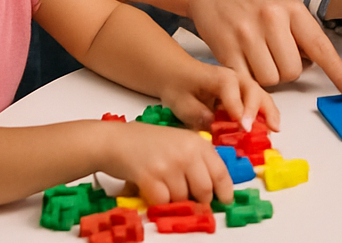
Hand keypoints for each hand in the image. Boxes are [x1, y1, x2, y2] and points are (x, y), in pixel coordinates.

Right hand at [99, 122, 233, 206]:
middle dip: (199, 201)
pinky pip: (163, 201)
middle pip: (204, 190)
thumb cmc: (147, 142)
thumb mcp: (180, 142)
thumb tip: (213, 186)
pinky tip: (153, 191)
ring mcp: (169, 164)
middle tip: (192, 202)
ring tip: (165, 189)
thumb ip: (197, 159)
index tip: (225, 200)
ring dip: (175, 201)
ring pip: (182, 198)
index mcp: (197, 143)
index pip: (220, 172)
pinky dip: (159, 202)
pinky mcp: (150, 176)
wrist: (116, 140)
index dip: (225, 191)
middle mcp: (186, 153)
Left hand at [159, 62, 280, 133]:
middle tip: (261, 128)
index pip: (233, 92)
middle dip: (258, 111)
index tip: (243, 127)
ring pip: (261, 96)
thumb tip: (214, 126)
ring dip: (269, 112)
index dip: (239, 110)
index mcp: (220, 78)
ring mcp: (242, 85)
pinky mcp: (244, 94)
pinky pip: (259, 102)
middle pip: (253, 91)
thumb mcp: (182, 103)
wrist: (177, 75)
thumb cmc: (179, 87)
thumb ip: (198, 115)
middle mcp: (236, 78)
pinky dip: (266, 114)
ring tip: (274, 129)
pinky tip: (270, 127)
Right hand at [183, 0, 341, 94]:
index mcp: (292, 8)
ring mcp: (247, 34)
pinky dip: (248, 79)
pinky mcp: (225, 49)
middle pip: (293, 71)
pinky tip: (243, 62)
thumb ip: (300, 30)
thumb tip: (315, 63)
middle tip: (275, 55)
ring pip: (271, 79)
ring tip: (257, 55)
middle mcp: (272, 19)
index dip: (337, 72)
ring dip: (267, 76)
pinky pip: (247, 80)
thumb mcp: (282, 3)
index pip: (320, 46)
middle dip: (287, 71)